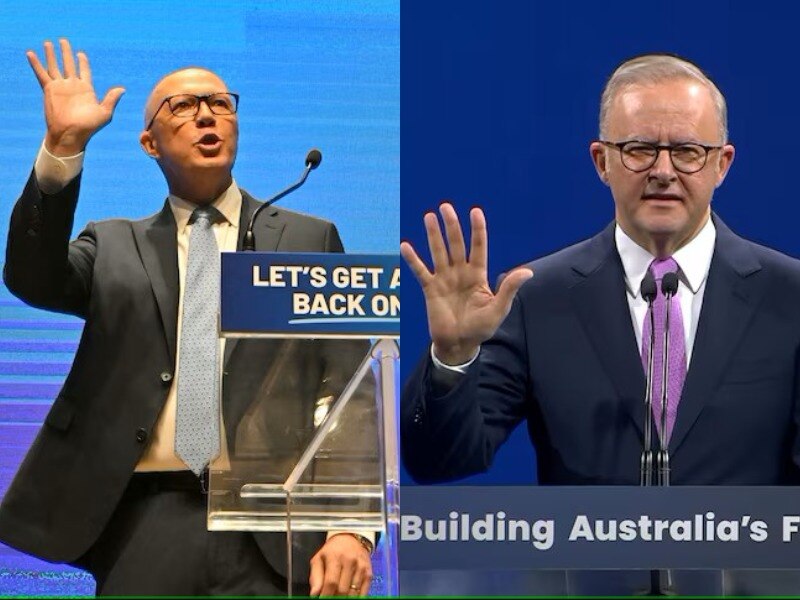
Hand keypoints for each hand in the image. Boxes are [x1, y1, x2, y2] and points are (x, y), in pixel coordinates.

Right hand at [27, 39, 124, 155]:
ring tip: (48, 43)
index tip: (80, 54)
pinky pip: (41, 74)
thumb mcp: (105, 113)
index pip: (84, 71)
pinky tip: (31, 53)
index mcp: (86, 90)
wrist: (70, 134)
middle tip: (64, 41)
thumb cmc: (89, 127)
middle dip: (66, 53)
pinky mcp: (49, 89)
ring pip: (54, 66)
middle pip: (69, 64)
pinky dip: (36, 63)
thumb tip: (122, 89)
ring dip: (51, 55)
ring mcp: (60, 87)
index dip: (82, 62)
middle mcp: (72, 86)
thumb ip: (112, 99)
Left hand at [309, 533, 372, 596]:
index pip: (331, 582)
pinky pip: (363, 593)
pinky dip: (355, 598)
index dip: (325, 596)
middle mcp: (350, 561)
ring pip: (353, 594)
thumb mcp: (318, 559)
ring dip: (344, 599)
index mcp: (335, 557)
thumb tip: (314, 594)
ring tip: (337, 597)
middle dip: (334, 599)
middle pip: (342, 590)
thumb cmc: (332, 551)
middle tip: (330, 598)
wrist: (351, 539)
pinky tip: (348, 597)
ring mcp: (361, 568)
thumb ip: (315, 577)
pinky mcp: (369, 574)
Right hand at [400, 203, 532, 364]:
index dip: (477, 230)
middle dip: (451, 226)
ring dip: (433, 235)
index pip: (478, 247)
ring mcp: (444, 280)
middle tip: (445, 207)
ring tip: (428, 216)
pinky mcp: (430, 289)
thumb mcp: (498, 309)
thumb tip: (528, 271)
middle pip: (456, 244)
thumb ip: (509, 289)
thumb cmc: (481, 328)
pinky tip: (406, 246)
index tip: (475, 211)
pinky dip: (413, 260)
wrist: (459, 344)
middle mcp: (460, 273)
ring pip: (438, 252)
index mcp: (478, 275)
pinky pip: (420, 271)